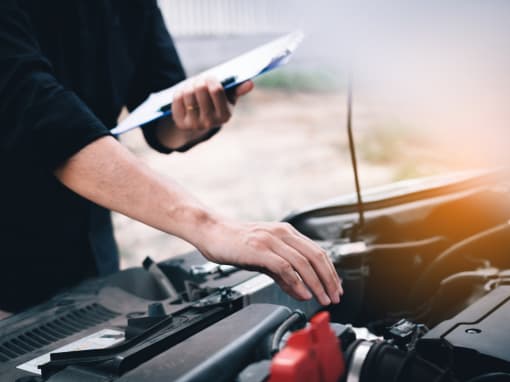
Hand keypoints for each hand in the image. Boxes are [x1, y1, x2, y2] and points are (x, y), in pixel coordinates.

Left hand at [156, 77, 253, 148]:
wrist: (200, 122)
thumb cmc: (217, 104)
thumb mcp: (229, 98)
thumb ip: (238, 89)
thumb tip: (250, 83)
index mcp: (225, 115)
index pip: (216, 90)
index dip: (211, 79)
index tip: (210, 76)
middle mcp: (210, 122)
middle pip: (200, 89)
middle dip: (200, 80)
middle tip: (200, 79)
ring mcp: (194, 124)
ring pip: (188, 93)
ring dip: (189, 84)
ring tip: (192, 85)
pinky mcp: (181, 122)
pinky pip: (177, 99)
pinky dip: (180, 91)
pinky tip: (184, 92)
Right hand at [197, 220, 342, 305]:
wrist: (211, 231)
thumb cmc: (235, 243)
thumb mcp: (264, 258)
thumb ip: (283, 275)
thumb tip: (302, 291)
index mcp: (286, 232)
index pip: (317, 251)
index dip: (330, 271)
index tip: (335, 287)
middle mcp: (282, 233)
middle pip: (315, 256)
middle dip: (329, 279)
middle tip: (334, 297)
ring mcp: (271, 240)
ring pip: (303, 262)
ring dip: (317, 283)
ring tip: (322, 298)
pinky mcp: (259, 248)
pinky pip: (285, 266)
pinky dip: (297, 282)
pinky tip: (302, 293)